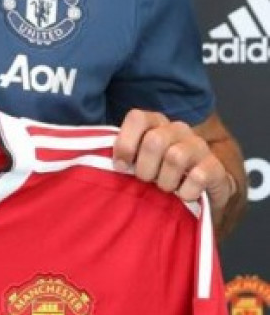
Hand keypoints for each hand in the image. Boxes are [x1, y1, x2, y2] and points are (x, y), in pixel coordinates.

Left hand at [113, 109, 235, 218]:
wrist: (199, 193)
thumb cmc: (160, 176)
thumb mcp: (138, 163)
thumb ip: (122, 156)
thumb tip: (98, 159)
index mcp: (155, 124)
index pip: (137, 118)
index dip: (125, 143)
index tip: (120, 166)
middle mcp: (178, 129)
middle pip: (154, 140)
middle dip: (145, 168)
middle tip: (145, 181)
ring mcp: (199, 146)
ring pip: (175, 157)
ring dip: (165, 181)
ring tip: (164, 189)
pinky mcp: (215, 167)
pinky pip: (198, 176)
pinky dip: (185, 192)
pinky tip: (183, 196)